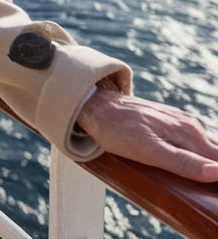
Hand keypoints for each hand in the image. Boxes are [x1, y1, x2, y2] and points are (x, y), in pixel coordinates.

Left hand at [76, 88, 217, 181]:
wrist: (93, 105)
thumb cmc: (116, 130)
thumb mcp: (149, 151)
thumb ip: (184, 163)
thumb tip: (217, 172)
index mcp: (190, 133)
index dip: (217, 178)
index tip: (210, 192)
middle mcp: (191, 125)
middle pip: (215, 154)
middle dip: (212, 170)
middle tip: (195, 186)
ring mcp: (181, 122)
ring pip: (205, 148)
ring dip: (204, 162)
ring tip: (192, 179)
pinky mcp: (170, 122)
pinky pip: (192, 141)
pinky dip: (194, 154)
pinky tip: (184, 163)